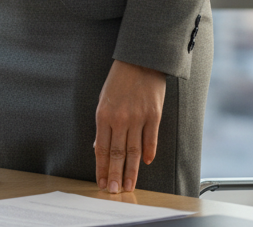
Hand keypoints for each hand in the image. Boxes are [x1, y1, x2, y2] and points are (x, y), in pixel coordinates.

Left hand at [94, 59, 165, 192]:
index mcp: (104, 114)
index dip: (102, 167)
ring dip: (131, 171)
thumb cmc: (119, 80)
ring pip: (133, 151)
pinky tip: (145, 163)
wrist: (139, 61)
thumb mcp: (104, 100)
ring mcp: (138, 118)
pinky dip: (148, 153)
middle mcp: (120, 119)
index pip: (102, 148)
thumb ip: (103, 125)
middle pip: (117, 153)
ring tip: (129, 186)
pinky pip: (150, 139)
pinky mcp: (153, 116)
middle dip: (115, 175)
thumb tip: (99, 147)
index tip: (102, 182)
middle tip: (114, 192)